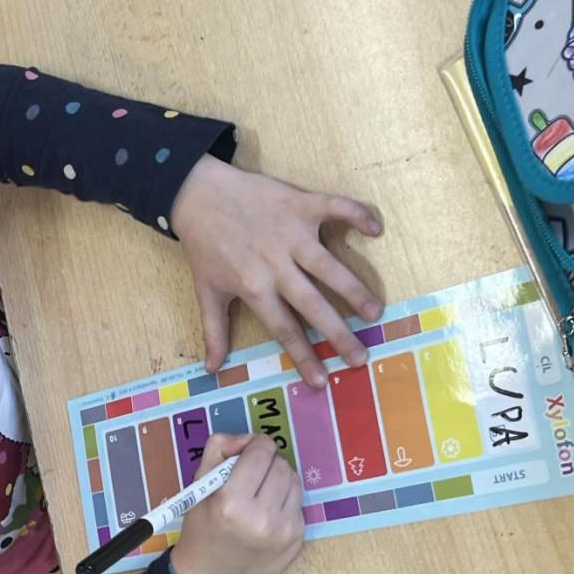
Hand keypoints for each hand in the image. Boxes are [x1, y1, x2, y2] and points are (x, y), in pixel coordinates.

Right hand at [167, 433, 304, 573]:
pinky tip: (267, 514)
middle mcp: (262, 517)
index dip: (254, 446)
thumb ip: (219, 450)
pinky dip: (284, 501)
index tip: (245, 454)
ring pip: (295, 481)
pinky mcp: (297, 539)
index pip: (262, 451)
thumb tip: (247, 439)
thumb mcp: (197, 486)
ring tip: (260, 494)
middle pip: (281, 464)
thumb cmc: (202, 529)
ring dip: (278, 480)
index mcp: (232, 502)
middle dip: (266, 464)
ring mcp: (284, 530)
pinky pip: (298, 503)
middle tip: (250, 476)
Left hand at [170, 157, 383, 389]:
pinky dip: (356, 214)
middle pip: (312, 305)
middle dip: (338, 333)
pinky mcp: (299, 204)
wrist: (196, 193)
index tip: (321, 380)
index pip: (283, 329)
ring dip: (353, 288)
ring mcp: (290, 233)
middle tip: (360, 357)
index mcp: (254, 287)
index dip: (302, 356)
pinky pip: (334, 208)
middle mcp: (275, 264)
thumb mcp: (205, 290)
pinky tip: (376, 228)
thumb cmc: (204, 244)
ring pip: (328, 265)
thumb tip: (211, 368)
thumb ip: (214, 330)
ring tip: (375, 311)